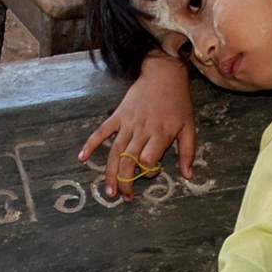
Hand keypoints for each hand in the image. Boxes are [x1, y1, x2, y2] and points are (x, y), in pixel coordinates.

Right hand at [80, 52, 196, 200]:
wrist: (163, 74)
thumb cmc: (178, 102)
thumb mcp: (189, 127)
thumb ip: (188, 152)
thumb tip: (188, 176)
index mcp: (160, 134)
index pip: (148, 160)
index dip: (148, 171)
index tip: (151, 173)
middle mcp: (142, 131)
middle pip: (129, 161)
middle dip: (126, 182)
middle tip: (124, 197)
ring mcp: (127, 123)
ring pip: (115, 152)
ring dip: (110, 173)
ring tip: (109, 191)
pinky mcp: (117, 116)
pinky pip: (102, 131)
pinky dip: (91, 144)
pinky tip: (82, 157)